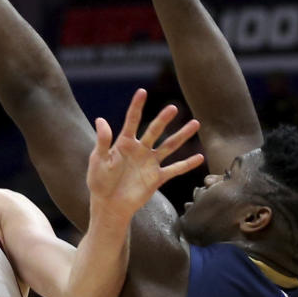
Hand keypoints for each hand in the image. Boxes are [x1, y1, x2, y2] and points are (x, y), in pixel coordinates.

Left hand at [87, 89, 203, 217]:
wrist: (109, 204)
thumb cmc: (99, 181)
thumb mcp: (98, 160)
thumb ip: (102, 141)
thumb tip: (100, 120)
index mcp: (124, 143)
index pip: (131, 120)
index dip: (137, 106)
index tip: (142, 91)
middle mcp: (140, 150)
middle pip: (154, 130)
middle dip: (163, 119)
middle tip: (173, 107)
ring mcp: (150, 163)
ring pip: (169, 146)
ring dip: (182, 135)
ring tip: (195, 123)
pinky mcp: (157, 178)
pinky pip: (174, 169)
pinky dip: (187, 164)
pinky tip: (199, 157)